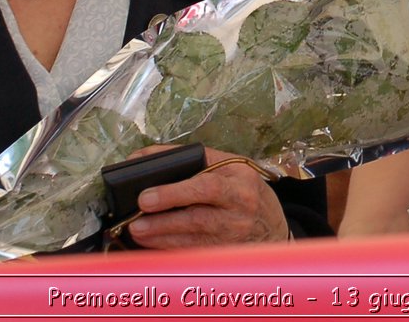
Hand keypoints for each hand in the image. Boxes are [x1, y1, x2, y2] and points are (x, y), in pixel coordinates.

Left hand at [124, 146, 288, 247]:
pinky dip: (170, 247)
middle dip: (164, 219)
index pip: (206, 186)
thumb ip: (192, 159)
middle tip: (137, 218)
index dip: (174, 193)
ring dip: (161, 235)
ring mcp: (233, 233)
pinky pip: (194, 252)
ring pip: (192, 238)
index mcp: (239, 178)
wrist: (271, 225)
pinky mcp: (225, 251)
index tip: (146, 196)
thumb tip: (143, 157)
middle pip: (198, 217)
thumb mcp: (229, 165)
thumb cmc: (242, 188)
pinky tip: (152, 242)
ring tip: (137, 230)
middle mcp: (239, 207)